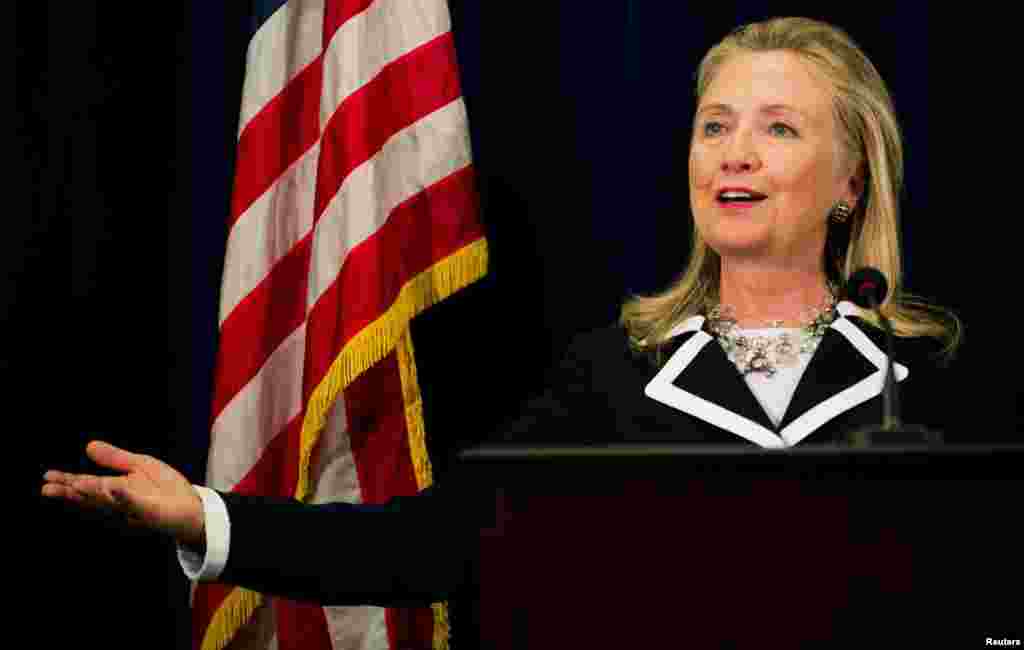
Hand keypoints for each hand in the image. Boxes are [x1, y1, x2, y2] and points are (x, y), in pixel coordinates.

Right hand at [42, 441, 204, 546]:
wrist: (192, 505)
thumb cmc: (165, 488)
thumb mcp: (139, 466)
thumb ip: (114, 458)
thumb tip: (88, 446)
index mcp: (115, 489)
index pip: (87, 485)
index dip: (68, 482)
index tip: (47, 478)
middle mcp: (119, 502)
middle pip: (91, 497)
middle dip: (71, 493)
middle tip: (47, 489)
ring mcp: (134, 509)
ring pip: (109, 501)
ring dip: (92, 493)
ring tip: (75, 484)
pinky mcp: (150, 512)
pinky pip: (137, 504)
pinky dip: (125, 497)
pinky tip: (115, 488)